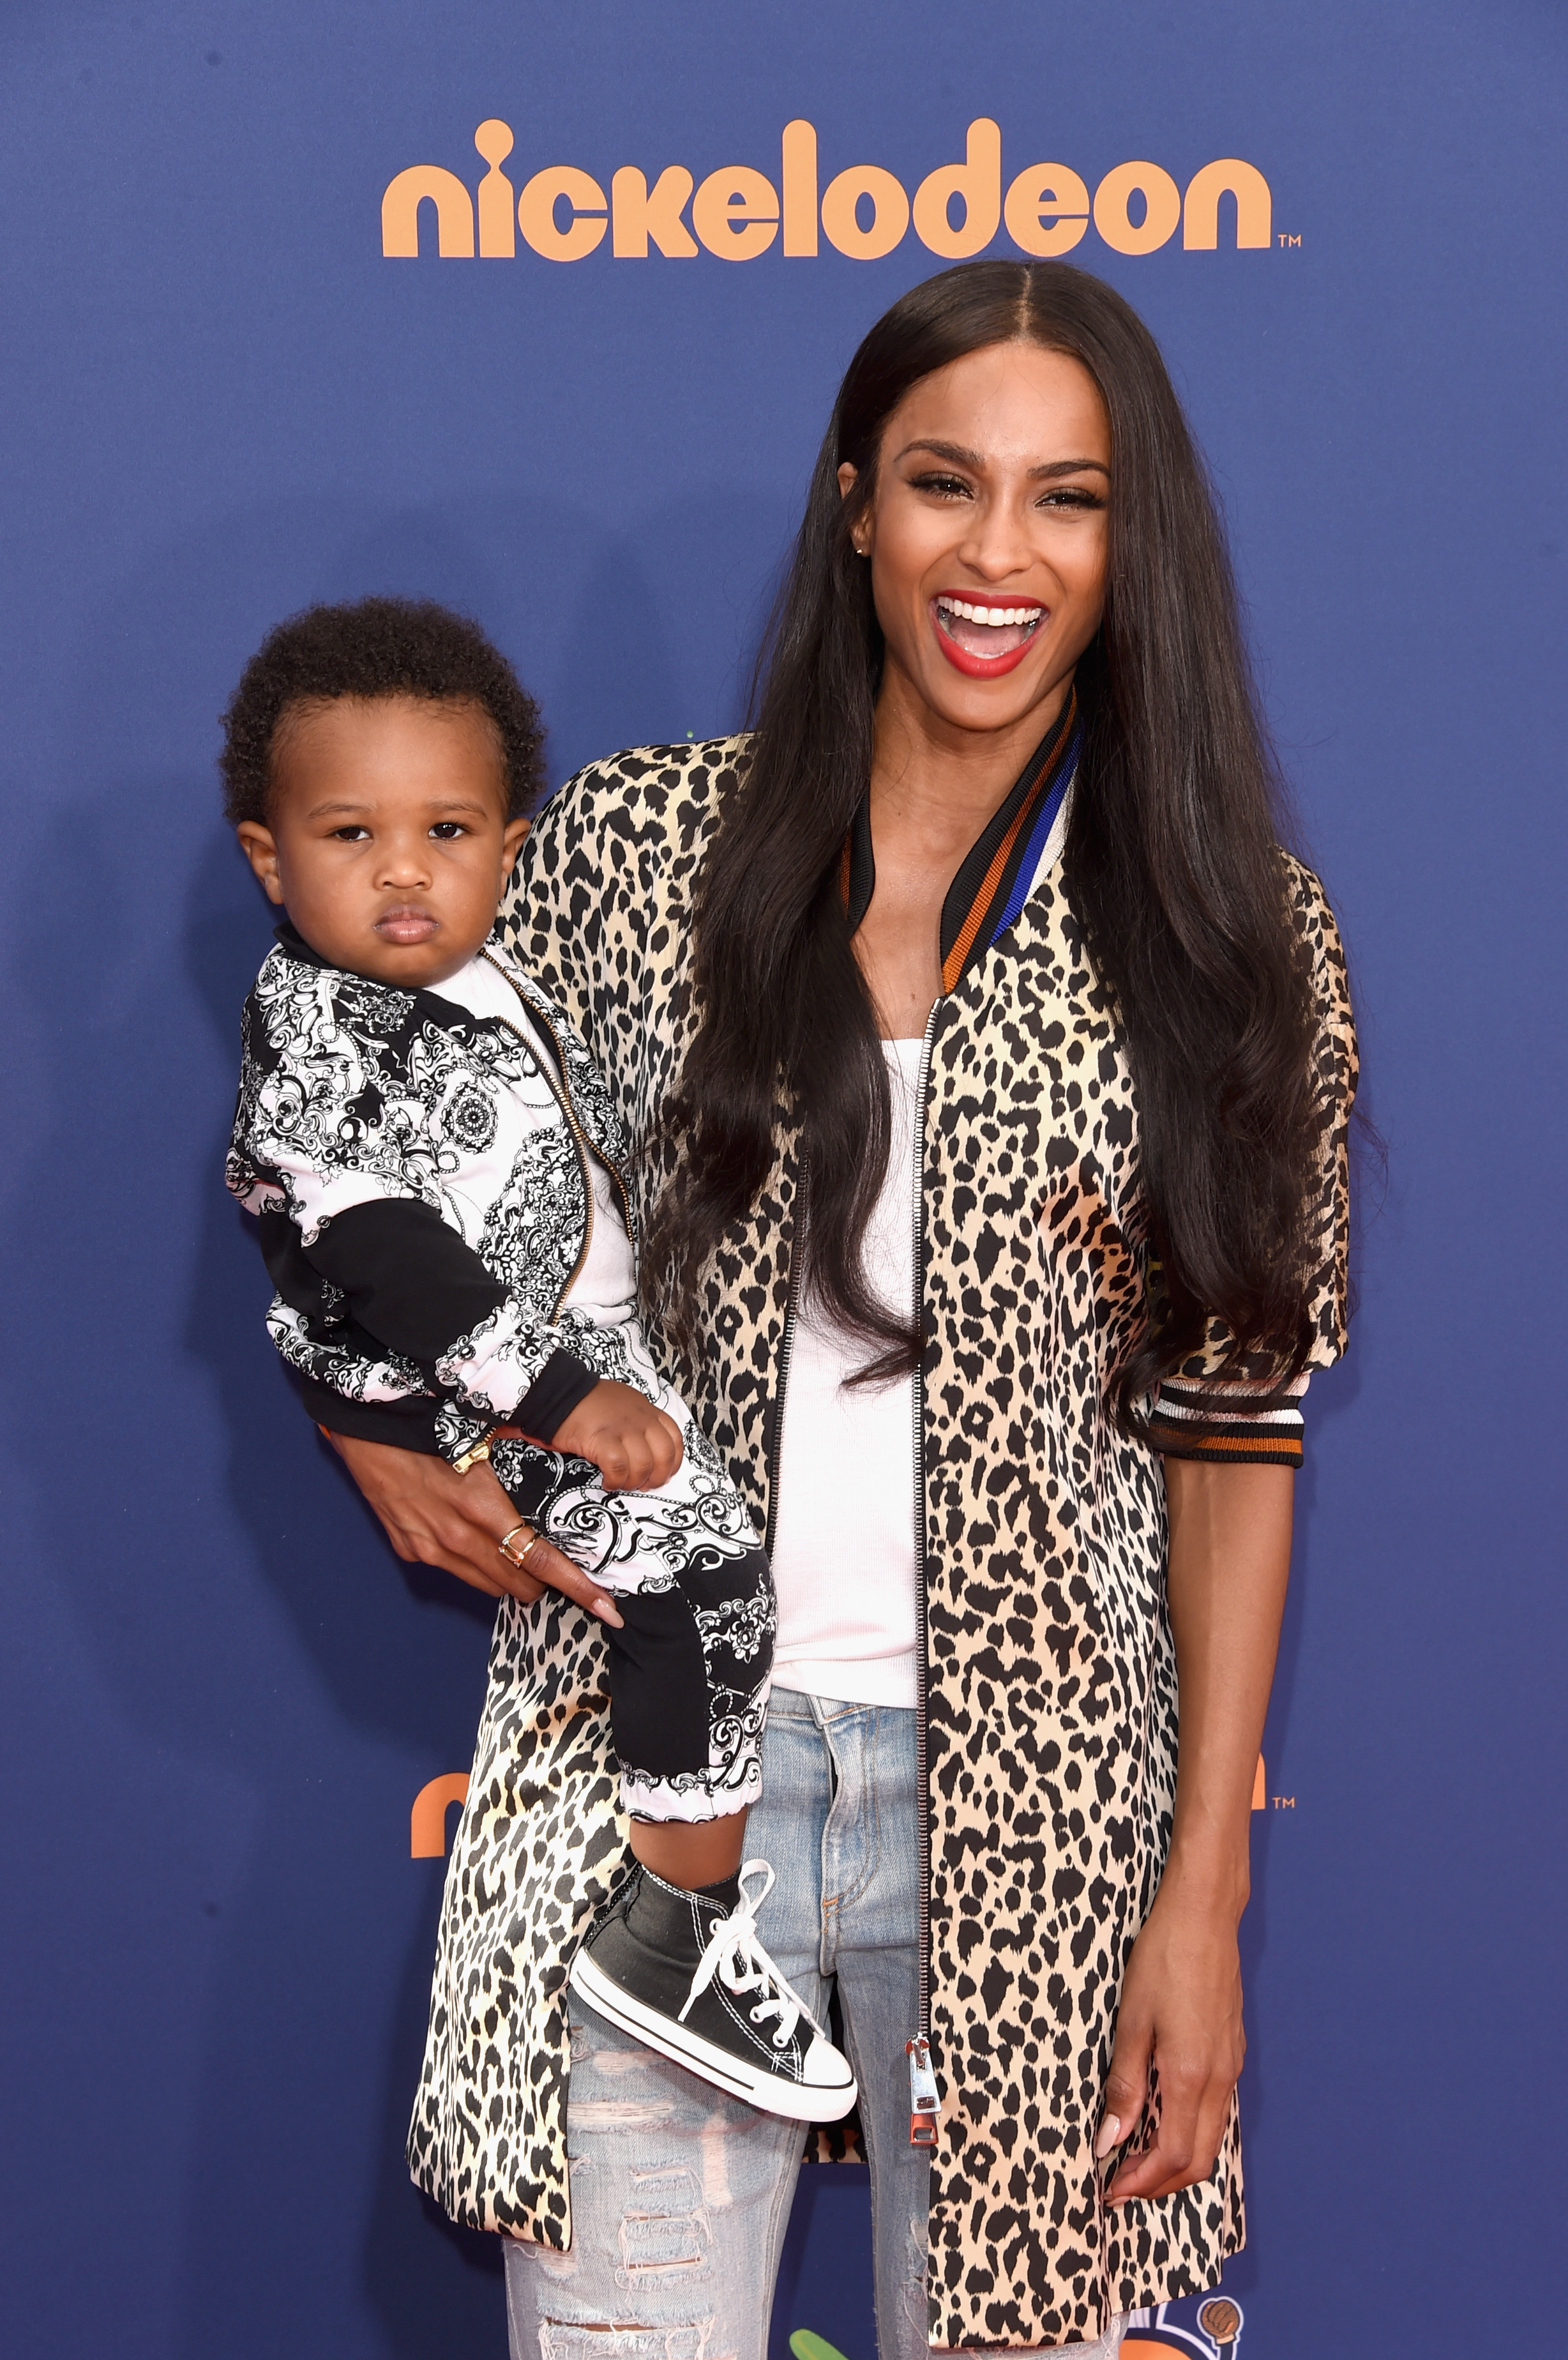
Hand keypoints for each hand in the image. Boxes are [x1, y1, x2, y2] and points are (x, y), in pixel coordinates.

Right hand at [324, 1431, 622, 1625]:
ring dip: (511, 1576)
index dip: (576, 1587)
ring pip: (489, 1585)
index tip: (606, 1606)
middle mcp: (456, 1537)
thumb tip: (563, 1480)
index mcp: (481, 1506)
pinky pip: (458, 1572)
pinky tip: (476, 1539)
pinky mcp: (411, 1550)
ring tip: (520, 1553)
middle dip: (545, 1582)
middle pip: (518, 1583)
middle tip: (559, 1567)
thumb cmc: (432, 1425)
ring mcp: (430, 1548)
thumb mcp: (487, 1441)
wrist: (367, 1428)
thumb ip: (522, 1468)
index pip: (540, 1559)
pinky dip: (477, 1564)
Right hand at [551, 1380, 683, 1490]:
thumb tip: (645, 1452)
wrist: (558, 1393)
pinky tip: (607, 1481)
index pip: (674, 1437)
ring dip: (633, 1481)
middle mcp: (639, 1418)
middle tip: (642, 1485)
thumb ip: (637, 1422)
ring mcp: (622, 1427)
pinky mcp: (601, 1438)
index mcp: (646, 1410)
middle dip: (657, 1477)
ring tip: (620, 1483)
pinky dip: (615, 1480)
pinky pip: (618, 1466)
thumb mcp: (622, 1404)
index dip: (672, 1462)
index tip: (662, 1474)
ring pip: (643, 1464)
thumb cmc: (586, 1402)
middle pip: (664, 1454)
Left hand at [1095, 1875, 1245, 2204]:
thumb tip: (1110, 2139)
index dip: (1142, 2182)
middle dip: (1161, 2183)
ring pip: (1211, 2137)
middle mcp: (1219, 2077)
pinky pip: (1216, 2109)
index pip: (1174, 2155)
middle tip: (1121, 2184)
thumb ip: (1125, 2084)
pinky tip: (1161, 2117)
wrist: (1203, 1914)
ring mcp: (1231, 2064)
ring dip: (1177, 2159)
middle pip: (1200, 2159)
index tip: (1110, 2189)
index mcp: (1192, 2074)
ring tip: (1135, 2157)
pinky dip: (1190, 2130)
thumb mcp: (1132, 2021)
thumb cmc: (1163, 1958)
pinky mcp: (1232, 2050)